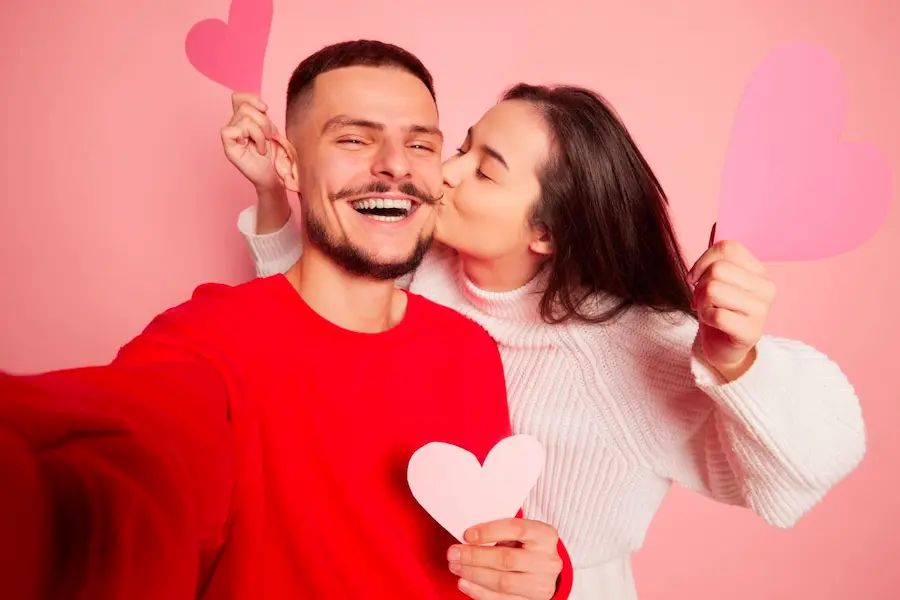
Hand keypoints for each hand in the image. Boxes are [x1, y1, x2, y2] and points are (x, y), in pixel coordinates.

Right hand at [220, 92, 282, 191]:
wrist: (273, 175)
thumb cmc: (272, 155)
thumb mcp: (270, 129)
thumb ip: (263, 115)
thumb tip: (262, 106)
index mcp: (243, 119)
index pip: (238, 98)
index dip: (251, 98)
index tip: (265, 109)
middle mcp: (234, 125)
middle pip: (245, 107)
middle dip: (263, 121)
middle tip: (268, 137)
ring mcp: (230, 135)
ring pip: (245, 118)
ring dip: (261, 133)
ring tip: (263, 146)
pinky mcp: (228, 145)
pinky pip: (236, 129)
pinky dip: (253, 137)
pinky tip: (256, 149)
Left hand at [447, 518, 561, 599]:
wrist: (545, 569)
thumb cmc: (527, 546)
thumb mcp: (520, 533)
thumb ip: (500, 533)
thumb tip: (468, 539)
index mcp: (545, 536)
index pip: (516, 529)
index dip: (489, 532)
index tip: (467, 535)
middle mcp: (547, 561)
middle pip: (506, 559)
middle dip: (475, 557)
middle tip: (453, 553)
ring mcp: (541, 584)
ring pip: (503, 582)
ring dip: (474, 575)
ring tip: (456, 567)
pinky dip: (479, 592)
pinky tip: (465, 583)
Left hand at [688, 232, 775, 380]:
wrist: (725, 348)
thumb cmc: (720, 309)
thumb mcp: (719, 280)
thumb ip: (720, 255)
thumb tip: (719, 224)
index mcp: (759, 270)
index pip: (726, 247)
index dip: (703, 260)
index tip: (696, 277)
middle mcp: (766, 288)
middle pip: (718, 269)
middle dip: (699, 284)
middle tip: (700, 298)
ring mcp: (762, 311)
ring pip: (714, 289)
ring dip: (701, 301)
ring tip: (706, 309)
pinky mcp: (751, 332)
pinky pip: (716, 314)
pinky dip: (706, 318)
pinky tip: (713, 323)